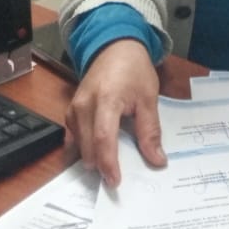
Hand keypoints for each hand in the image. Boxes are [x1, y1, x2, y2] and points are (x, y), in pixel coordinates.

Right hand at [64, 39, 164, 186]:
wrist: (115, 47)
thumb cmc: (134, 70)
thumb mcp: (149, 97)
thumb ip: (150, 130)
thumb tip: (157, 160)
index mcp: (106, 100)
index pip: (102, 138)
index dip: (108, 163)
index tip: (115, 181)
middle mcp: (84, 105)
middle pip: (87, 146)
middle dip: (100, 165)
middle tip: (116, 178)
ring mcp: (74, 108)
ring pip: (78, 144)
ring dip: (92, 158)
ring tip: (109, 166)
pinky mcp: (70, 110)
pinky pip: (73, 136)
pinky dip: (83, 148)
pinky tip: (96, 153)